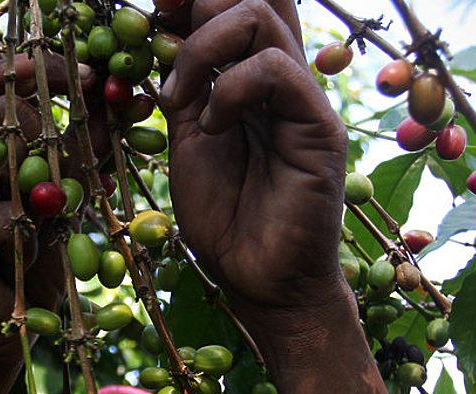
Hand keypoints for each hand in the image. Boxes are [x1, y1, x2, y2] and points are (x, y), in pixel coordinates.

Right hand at [0, 56, 103, 355]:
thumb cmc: (29, 269)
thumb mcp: (63, 208)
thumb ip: (77, 161)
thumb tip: (113, 109)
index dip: (34, 71)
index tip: (85, 74)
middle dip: (48, 132)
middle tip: (72, 167)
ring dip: (39, 196)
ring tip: (42, 226)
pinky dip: (24, 241)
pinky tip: (18, 262)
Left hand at [160, 0, 348, 317]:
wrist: (262, 283)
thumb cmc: (227, 220)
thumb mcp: (188, 146)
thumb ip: (184, 95)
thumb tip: (161, 45)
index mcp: (250, 80)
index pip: (236, 6)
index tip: (156, 5)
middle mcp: (281, 79)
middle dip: (201, 2)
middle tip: (163, 31)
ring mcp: (302, 99)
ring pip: (263, 16)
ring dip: (205, 46)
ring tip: (182, 98)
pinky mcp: (319, 127)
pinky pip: (278, 69)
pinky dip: (232, 88)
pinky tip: (213, 126)